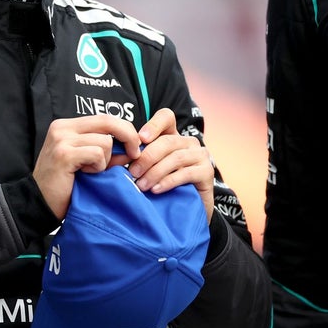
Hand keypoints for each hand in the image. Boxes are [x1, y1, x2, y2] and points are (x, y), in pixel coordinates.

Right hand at [31, 115, 141, 218]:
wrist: (39, 205)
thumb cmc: (65, 185)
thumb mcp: (89, 163)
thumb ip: (108, 152)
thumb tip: (134, 147)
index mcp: (68, 126)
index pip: (105, 118)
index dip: (125, 130)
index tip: (134, 147)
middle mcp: (63, 128)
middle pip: (108, 121)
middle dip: (128, 137)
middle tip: (134, 155)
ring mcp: (62, 139)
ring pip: (105, 141)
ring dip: (106, 161)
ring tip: (90, 171)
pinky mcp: (64, 154)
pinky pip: (97, 154)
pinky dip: (98, 167)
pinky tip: (85, 174)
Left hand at [129, 107, 215, 221]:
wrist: (189, 210)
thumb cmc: (166, 187)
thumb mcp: (152, 169)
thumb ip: (141, 159)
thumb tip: (120, 156)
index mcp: (174, 136)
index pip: (166, 117)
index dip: (153, 124)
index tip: (141, 138)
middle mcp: (189, 142)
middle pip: (167, 141)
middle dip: (147, 157)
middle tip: (133, 172)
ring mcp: (201, 156)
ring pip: (175, 158)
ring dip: (155, 172)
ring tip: (141, 185)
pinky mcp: (207, 172)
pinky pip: (186, 173)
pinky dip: (168, 181)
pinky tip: (156, 190)